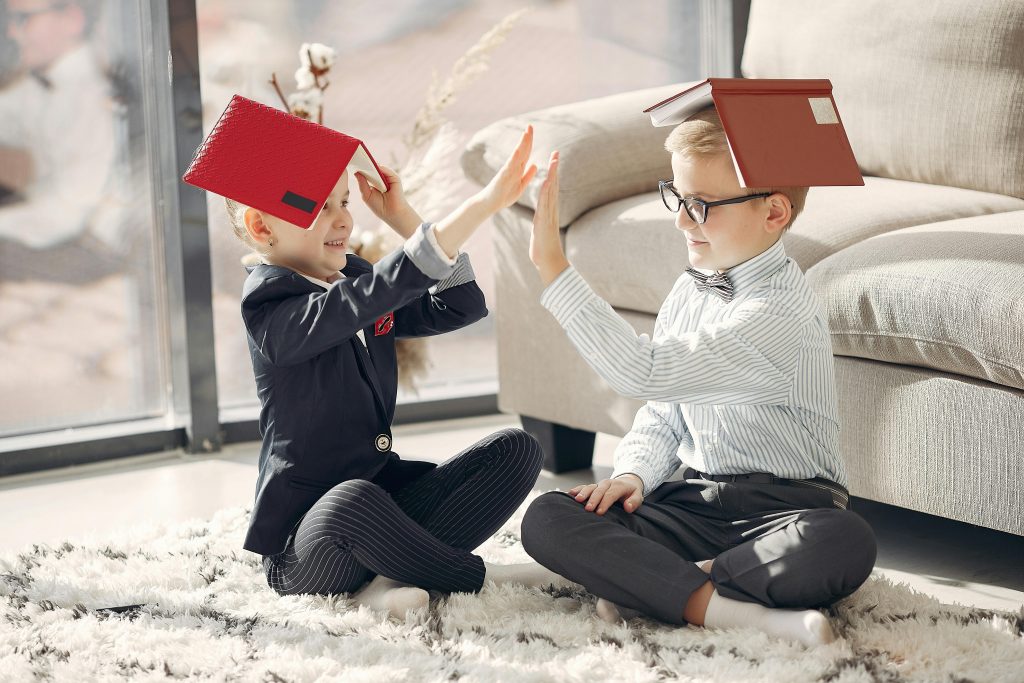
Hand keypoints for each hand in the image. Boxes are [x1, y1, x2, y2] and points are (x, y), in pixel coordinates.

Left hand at [356, 164, 421, 238]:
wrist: (391, 213)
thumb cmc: (379, 206)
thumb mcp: (366, 195)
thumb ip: (362, 183)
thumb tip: (356, 172)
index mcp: (374, 183)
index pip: (367, 173)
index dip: (360, 168)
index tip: (352, 163)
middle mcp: (381, 179)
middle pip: (373, 169)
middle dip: (365, 164)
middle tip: (355, 158)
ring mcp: (388, 178)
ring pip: (379, 168)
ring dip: (371, 164)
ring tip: (362, 160)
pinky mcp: (394, 178)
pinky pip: (387, 170)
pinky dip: (380, 168)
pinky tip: (374, 166)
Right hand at [478, 125, 536, 213]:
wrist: (489, 205)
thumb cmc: (503, 196)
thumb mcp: (520, 185)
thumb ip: (527, 175)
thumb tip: (535, 164)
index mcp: (518, 170)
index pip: (525, 153)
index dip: (529, 142)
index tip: (532, 130)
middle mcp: (512, 168)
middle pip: (521, 151)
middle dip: (526, 138)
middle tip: (530, 125)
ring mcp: (507, 172)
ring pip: (516, 156)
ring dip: (521, 145)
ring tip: (526, 134)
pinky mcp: (502, 177)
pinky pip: (509, 167)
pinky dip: (514, 159)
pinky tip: (518, 150)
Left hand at [530, 150, 568, 284]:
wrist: (548, 261)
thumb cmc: (543, 248)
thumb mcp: (541, 229)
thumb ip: (542, 220)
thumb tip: (542, 216)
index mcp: (548, 211)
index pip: (550, 188)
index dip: (552, 174)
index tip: (553, 160)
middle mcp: (551, 210)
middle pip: (554, 185)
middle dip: (555, 169)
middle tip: (556, 152)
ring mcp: (549, 215)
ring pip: (551, 191)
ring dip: (552, 175)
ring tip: (554, 161)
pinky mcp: (545, 221)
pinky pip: (546, 203)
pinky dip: (546, 192)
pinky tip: (547, 181)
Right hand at [567, 475, 643, 514]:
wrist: (627, 482)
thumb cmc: (631, 493)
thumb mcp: (638, 496)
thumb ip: (634, 502)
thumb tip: (628, 507)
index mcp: (619, 486)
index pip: (611, 494)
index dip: (605, 503)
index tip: (599, 512)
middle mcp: (608, 483)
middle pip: (599, 491)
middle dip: (593, 499)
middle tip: (588, 509)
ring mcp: (599, 484)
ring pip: (590, 487)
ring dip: (583, 493)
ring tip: (577, 500)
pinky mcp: (593, 486)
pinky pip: (584, 486)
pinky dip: (577, 489)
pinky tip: (570, 493)